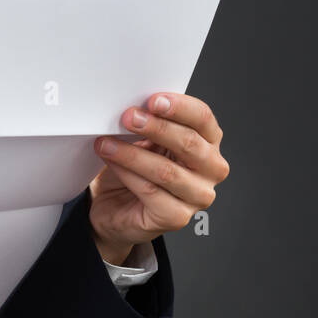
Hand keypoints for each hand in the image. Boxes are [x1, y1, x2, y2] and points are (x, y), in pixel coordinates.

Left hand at [89, 91, 229, 263]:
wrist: (114, 208)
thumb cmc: (133, 171)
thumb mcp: (144, 140)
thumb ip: (148, 124)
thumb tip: (133, 106)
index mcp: (208, 143)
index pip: (203, 119)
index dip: (180, 107)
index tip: (153, 100)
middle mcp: (210, 169)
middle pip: (189, 143)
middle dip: (155, 128)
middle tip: (128, 117)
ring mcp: (197, 196)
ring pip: (166, 170)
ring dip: (132, 154)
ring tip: (106, 142)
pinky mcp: (177, 217)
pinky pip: (150, 191)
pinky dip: (127, 174)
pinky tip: (111, 162)